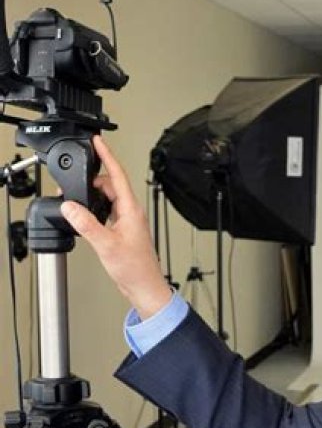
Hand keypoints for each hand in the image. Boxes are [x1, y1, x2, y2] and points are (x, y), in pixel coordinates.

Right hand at [60, 136, 171, 319]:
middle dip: (91, 180)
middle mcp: (131, 212)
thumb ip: (87, 223)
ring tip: (76, 199)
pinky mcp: (123, 230)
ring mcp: (128, 221)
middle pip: (110, 185)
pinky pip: (107, 211)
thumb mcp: (106, 244)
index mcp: (131, 209)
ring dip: (92, 196)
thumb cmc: (135, 268)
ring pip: (108, 199)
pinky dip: (95, 209)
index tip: (98, 141)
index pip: (118, 175)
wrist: (145, 285)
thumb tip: (70, 206)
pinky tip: (86, 216)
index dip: (107, 156)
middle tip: (72, 184)